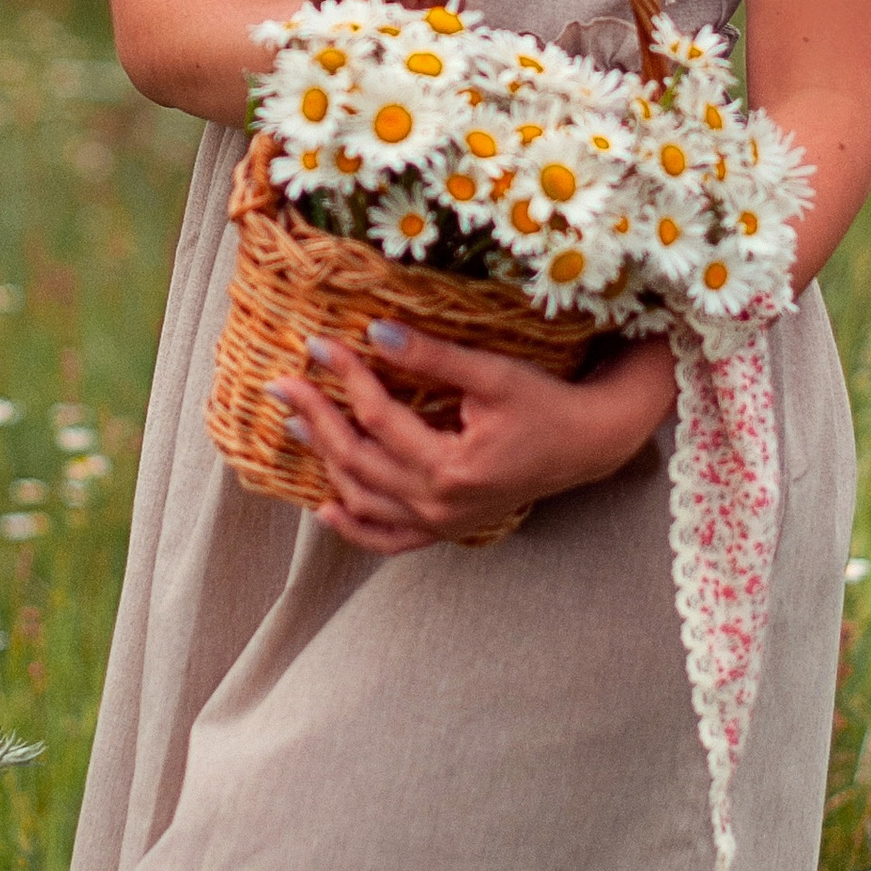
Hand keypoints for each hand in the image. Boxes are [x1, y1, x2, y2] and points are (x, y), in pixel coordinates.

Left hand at [266, 322, 675, 553]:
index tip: (318, 344)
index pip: (378, 418)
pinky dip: (356, 528)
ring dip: (326, 465)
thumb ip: (433, 357)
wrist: (588, 443)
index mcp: (450, 466)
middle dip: (316, 420)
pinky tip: (326, 508)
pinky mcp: (448, 527)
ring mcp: (442, 523)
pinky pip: (391, 540)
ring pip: (366, 500)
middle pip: (358, 461)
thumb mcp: (492, 374)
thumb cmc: (545, 403)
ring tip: (296, 427)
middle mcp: (440, 504)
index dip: (345, 378)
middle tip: (282, 385)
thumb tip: (376, 331)